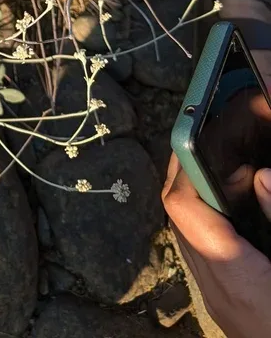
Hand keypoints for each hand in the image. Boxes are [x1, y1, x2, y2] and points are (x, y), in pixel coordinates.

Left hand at [163, 154, 270, 337]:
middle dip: (188, 175)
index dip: (184, 166)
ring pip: (186, 235)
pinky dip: (210, 224)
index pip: (182, 207)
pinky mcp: (225, 304)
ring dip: (199, 200)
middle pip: (178, 217)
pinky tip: (238, 215)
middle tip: (215, 148)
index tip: (197, 137)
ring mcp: (216, 299)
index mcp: (233, 274)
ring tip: (232, 176)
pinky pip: (202, 253)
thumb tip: (262, 175)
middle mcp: (215, 287)